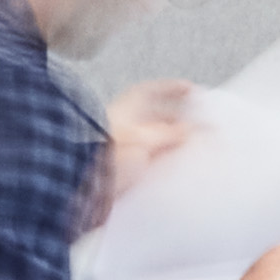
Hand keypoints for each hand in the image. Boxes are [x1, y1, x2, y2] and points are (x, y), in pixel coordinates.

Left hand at [78, 74, 199, 236]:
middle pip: (155, 119)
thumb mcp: (146, 139)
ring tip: (192, 151)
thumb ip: (171, 134)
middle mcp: (124, 127)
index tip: (191, 90)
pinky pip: (148, 166)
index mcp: (127, 111)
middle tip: (199, 126)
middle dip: (178, 121)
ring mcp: (122, 150)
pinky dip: (162, 166)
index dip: (172, 88)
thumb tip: (193, 129)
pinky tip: (174, 172)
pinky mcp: (122, 173)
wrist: (80, 191)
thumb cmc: (103, 157)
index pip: (152, 91)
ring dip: (172, 146)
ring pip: (153, 143)